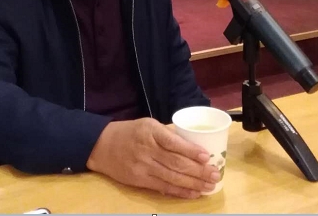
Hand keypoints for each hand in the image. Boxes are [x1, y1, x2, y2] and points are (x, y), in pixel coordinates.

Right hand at [86, 118, 220, 198]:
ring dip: (193, 183)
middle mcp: (147, 149)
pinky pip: (163, 187)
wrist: (102, 146)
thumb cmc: (130, 132)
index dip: (191, 151)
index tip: (207, 157)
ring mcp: (142, 166)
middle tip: (215, 175)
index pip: (173, 142)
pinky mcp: (139, 180)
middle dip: (198, 171)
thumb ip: (167, 134)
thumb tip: (193, 146)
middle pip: (176, 163)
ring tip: (209, 186)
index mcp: (151, 131)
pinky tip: (193, 193)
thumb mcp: (148, 125)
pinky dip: (180, 191)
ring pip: (172, 177)